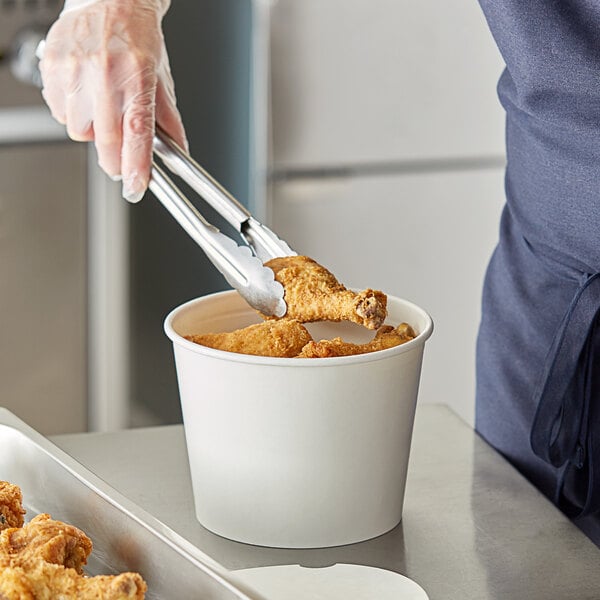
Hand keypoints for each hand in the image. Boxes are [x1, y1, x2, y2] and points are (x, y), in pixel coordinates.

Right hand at [39, 0, 187, 201]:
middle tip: (120, 160)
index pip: (137, 133)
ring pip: (80, 131)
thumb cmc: (137, 37)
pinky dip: (73, 114)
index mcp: (137, 77)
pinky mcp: (53, 66)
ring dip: (93, 133)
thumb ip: (169, 118)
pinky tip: (85, 95)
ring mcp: (76, 70)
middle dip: (114, 161)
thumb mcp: (161, 77)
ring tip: (103, 107)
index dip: (136, 166)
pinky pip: (60, 112)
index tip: (136, 187)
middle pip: (106, 142)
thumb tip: (179, 151)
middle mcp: (105, 74)